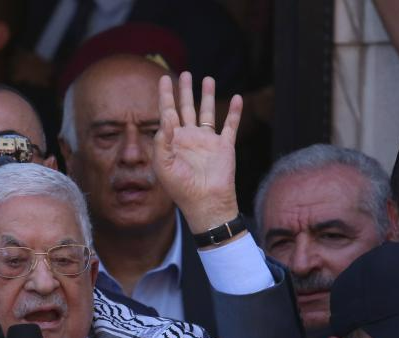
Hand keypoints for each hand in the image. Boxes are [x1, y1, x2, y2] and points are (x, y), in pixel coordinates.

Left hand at [153, 72, 242, 232]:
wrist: (205, 202)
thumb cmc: (180, 188)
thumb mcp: (163, 164)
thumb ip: (162, 140)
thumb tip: (167, 115)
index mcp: (173, 141)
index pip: (167, 113)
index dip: (165, 96)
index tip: (163, 79)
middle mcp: (189, 138)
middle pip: (186, 108)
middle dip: (185, 91)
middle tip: (184, 74)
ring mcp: (207, 141)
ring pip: (207, 112)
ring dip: (207, 95)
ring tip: (207, 78)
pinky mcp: (224, 145)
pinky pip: (230, 125)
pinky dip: (234, 112)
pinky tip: (237, 98)